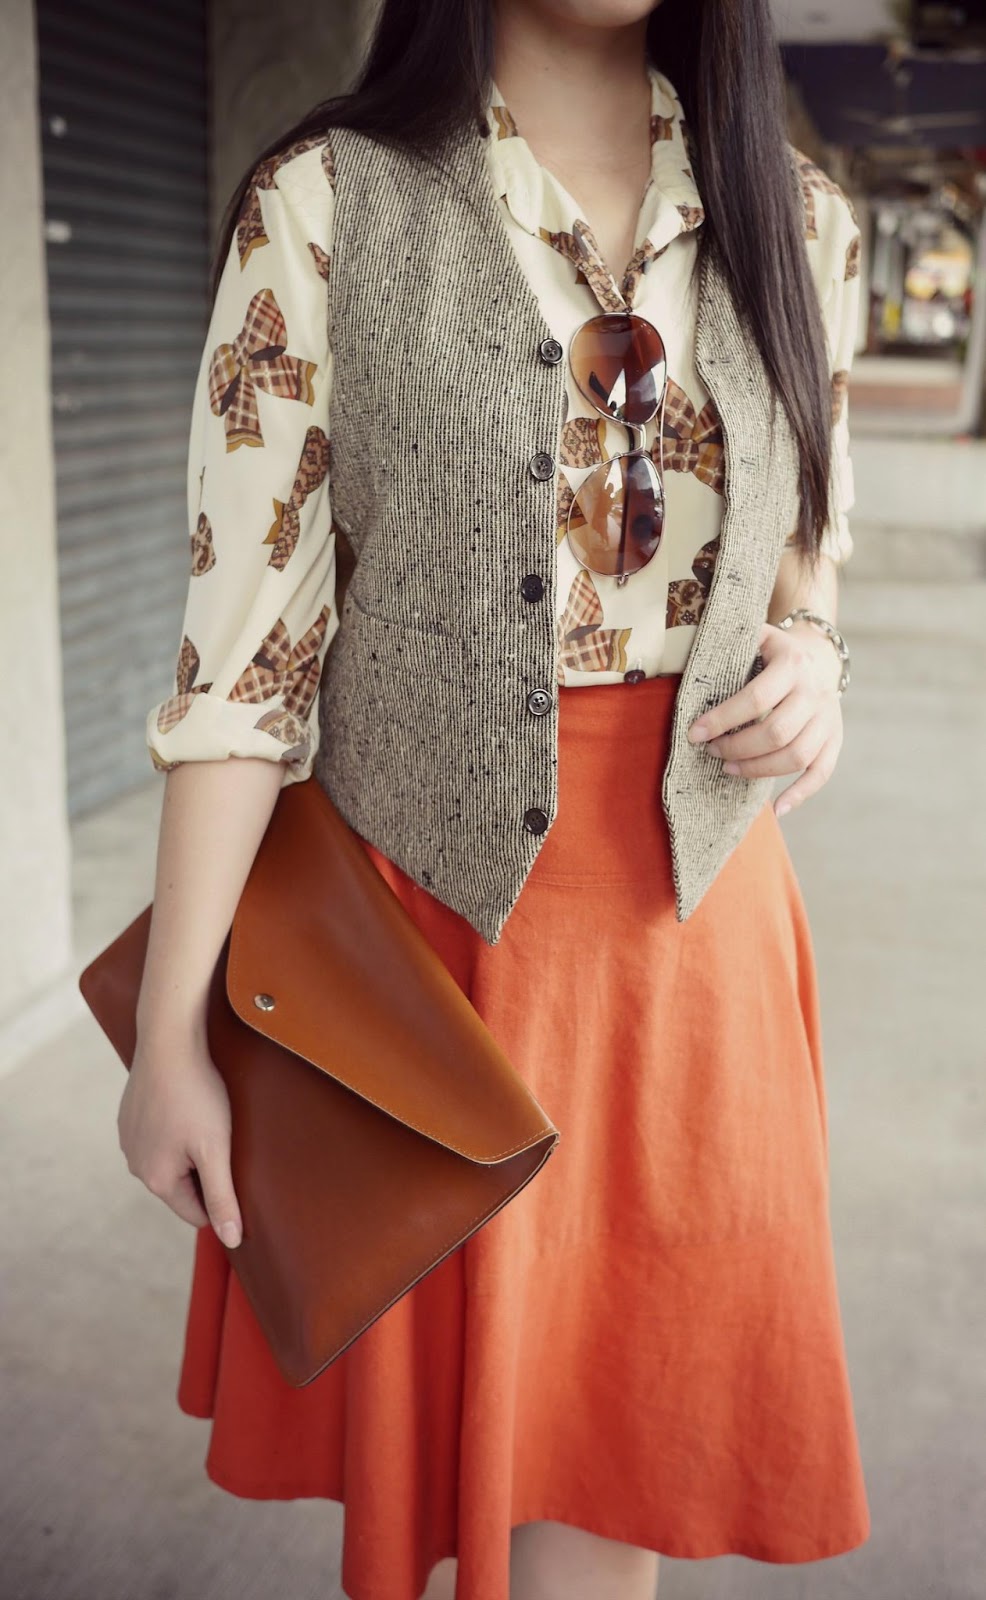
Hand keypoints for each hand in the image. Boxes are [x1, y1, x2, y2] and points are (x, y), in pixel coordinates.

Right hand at [118, 1029, 243, 1248]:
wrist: (169, 1041)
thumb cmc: (197, 1094)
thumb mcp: (217, 1150)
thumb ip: (223, 1197)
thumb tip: (231, 1240)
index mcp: (156, 1180)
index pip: (198, 1213)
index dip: (223, 1198)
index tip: (238, 1171)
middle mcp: (136, 1165)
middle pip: (184, 1187)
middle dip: (206, 1170)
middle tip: (224, 1139)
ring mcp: (129, 1140)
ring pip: (172, 1160)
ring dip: (192, 1149)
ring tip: (207, 1119)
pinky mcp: (130, 1117)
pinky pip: (160, 1137)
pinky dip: (177, 1129)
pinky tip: (188, 1106)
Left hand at [686, 617, 843, 817]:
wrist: (818, 656)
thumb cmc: (771, 651)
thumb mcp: (754, 635)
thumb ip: (728, 644)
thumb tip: (684, 664)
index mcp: (792, 664)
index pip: (756, 698)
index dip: (723, 719)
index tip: (695, 734)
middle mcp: (814, 692)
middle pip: (776, 732)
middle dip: (737, 747)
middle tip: (712, 751)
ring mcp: (827, 718)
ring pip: (796, 756)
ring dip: (758, 769)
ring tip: (729, 768)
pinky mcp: (834, 739)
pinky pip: (821, 772)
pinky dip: (800, 794)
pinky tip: (777, 808)